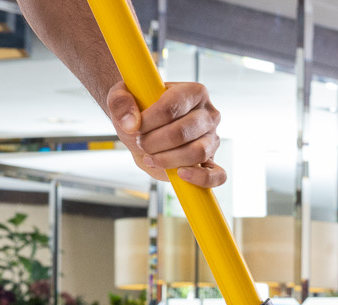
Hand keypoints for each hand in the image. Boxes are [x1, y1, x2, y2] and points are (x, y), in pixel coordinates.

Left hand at [107, 81, 225, 187]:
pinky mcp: (211, 161)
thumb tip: (131, 124)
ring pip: (196, 153)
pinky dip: (200, 178)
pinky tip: (180, 174)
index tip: (135, 128)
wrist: (146, 127)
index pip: (172, 107)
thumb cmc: (138, 109)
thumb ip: (120, 103)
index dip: (148, 122)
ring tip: (151, 157)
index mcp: (193, 92)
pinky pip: (217, 175)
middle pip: (182, 132)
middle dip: (154, 142)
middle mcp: (209, 114)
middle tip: (141, 143)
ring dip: (167, 159)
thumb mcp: (122, 98)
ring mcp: (212, 139)